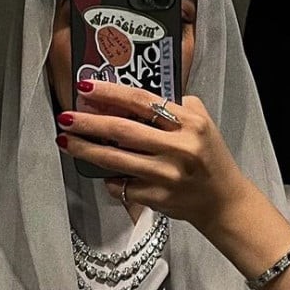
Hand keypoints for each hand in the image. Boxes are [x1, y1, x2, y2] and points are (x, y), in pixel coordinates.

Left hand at [55, 80, 248, 231]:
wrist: (224, 202)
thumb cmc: (210, 159)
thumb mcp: (203, 124)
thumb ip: (177, 106)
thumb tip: (134, 97)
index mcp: (189, 123)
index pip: (143, 101)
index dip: (111, 93)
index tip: (85, 87)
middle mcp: (179, 148)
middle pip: (123, 130)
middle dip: (89, 123)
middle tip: (65, 117)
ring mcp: (167, 175)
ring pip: (116, 160)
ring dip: (86, 150)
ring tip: (65, 141)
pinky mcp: (159, 198)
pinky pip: (123, 186)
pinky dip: (110, 179)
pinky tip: (106, 174)